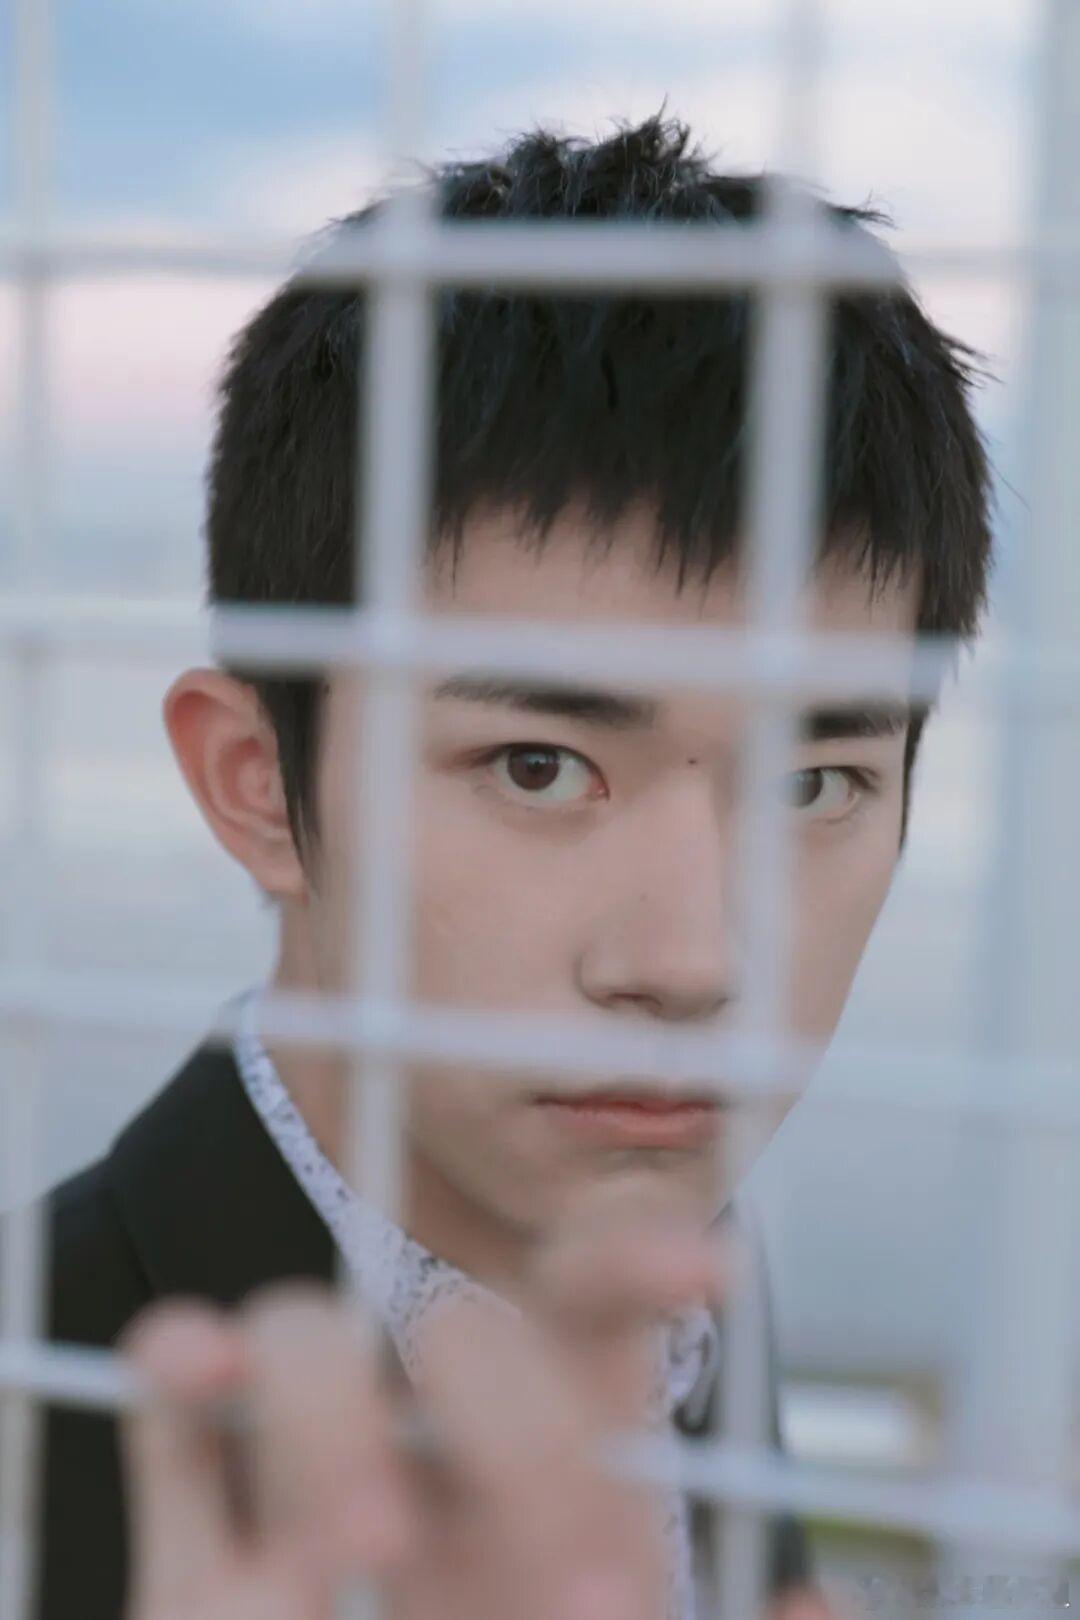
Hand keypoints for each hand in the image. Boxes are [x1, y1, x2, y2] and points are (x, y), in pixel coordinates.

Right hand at [121, 1186, 833, 1619]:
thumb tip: (817, 1615)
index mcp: (555, 1464)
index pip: (591, 1313)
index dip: (635, 1264)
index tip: (707, 1271)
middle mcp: (432, 1443)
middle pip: (464, 1334)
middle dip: (524, 1439)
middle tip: (594, 1602)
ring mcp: (311, 1470)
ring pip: (304, 1337)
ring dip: (331, 1412)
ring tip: (373, 1541)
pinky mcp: (205, 1523)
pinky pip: (171, 1399)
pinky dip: (178, 1360)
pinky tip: (196, 1365)